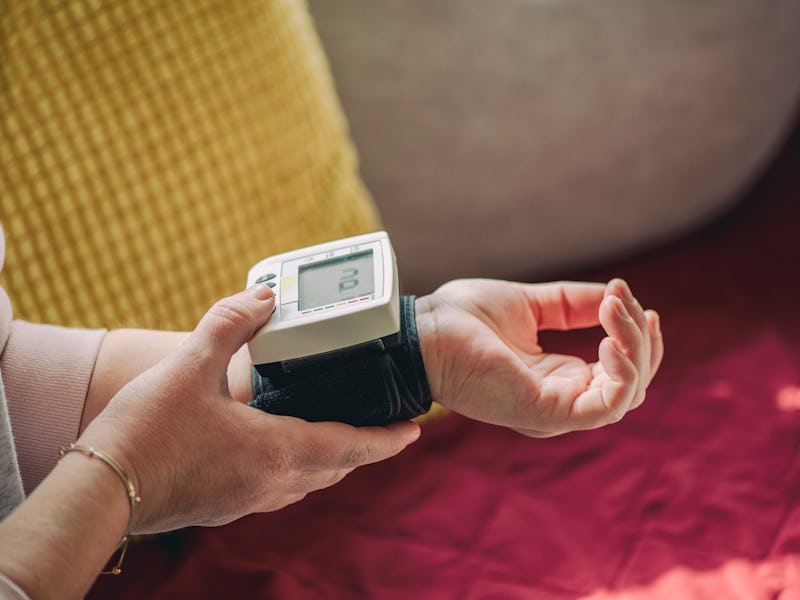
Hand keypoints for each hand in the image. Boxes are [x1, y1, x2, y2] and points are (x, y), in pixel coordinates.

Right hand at [78, 284, 419, 533]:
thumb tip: (264, 296)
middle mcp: (270, 482)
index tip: (415, 430)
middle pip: (336, 468)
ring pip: (309, 483)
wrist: (99, 490)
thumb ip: (229, 324)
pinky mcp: (224, 507)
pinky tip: (280, 452)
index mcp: (275, 449)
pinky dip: (298, 471)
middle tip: (382, 429)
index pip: (351, 446)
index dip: (387, 439)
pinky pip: (279, 490)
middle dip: (364, 449)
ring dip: (333, 462)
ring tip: (340, 438)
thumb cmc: (146, 431)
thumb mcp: (189, 366)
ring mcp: (247, 500)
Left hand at [415, 278, 662, 435]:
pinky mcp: (545, 414)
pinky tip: (608, 339)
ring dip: (635, 349)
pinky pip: (606, 407)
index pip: (618, 371)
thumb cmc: (463, 317)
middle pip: (631, 384)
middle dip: (640, 339)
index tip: (627, 295)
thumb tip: (618, 295)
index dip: (635, 337)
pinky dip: (622, 373)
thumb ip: (574, 304)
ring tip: (616, 311)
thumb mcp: (532, 303)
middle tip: (623, 300)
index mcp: (556, 378)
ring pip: (627, 394)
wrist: (423, 329)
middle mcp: (559, 399)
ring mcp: (553, 411)